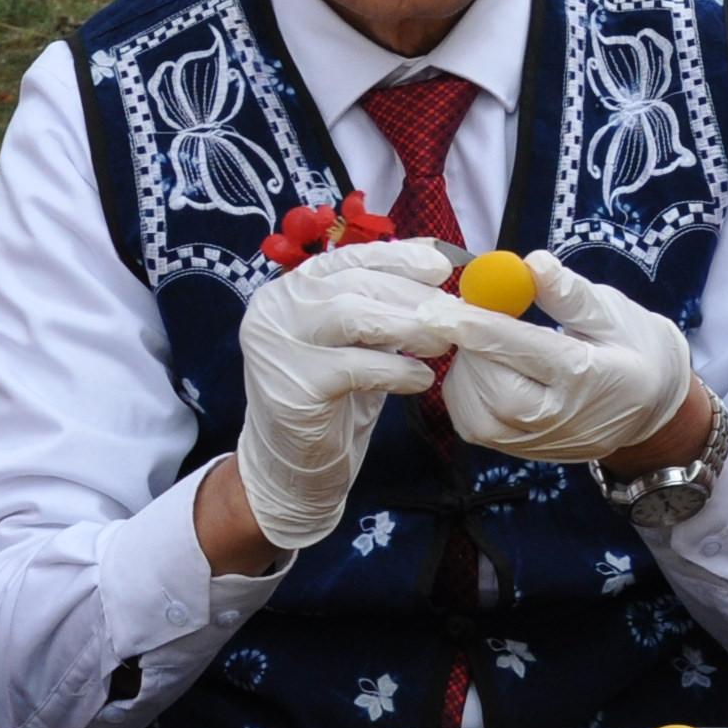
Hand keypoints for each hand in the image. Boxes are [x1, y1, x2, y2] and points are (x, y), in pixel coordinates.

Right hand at [234, 239, 460, 553]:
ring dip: (407, 325)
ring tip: (443, 341)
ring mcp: (277, 348)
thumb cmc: (331, 398)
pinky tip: (422, 378)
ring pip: (351, 315)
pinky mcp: (293, 389)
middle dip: (410, 295)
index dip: (396, 257)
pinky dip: (396, 370)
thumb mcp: (353, 341)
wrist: (292, 469)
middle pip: (353, 284)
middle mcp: (274, 310)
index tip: (441, 266)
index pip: (346, 258)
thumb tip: (432, 262)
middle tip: (452, 312)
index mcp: (289, 290)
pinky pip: (356, 368)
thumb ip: (379, 304)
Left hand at [441, 251, 695, 466]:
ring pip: (477, 414)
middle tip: (468, 315)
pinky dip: (465, 395)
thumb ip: (569, 293)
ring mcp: (540, 442)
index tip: (441, 307)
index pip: (525, 351)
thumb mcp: (611, 312)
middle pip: (494, 388)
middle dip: (470, 347)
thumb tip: (532, 264)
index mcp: (588, 375)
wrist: (649, 405)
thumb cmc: (631, 347)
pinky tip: (483, 369)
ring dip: (466, 371)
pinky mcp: (522, 453)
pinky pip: (475, 427)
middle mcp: (561, 418)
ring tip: (483, 343)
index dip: (479, 326)